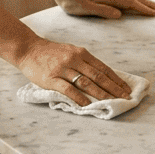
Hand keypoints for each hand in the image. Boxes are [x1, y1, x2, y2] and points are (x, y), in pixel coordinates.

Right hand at [15, 38, 132, 104]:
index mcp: (81, 53)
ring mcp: (63, 68)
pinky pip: (67, 89)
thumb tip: (102, 76)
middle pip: (98, 76)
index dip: (116, 79)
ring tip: (111, 102)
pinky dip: (78, 97)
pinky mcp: (51, 78)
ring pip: (85, 82)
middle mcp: (74, 59)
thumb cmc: (51, 52)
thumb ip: (84, 62)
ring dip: (100, 93)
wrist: (28, 48)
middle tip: (125, 98)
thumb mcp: (70, 51)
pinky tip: (87, 104)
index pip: (103, 68)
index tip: (126, 89)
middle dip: (113, 88)